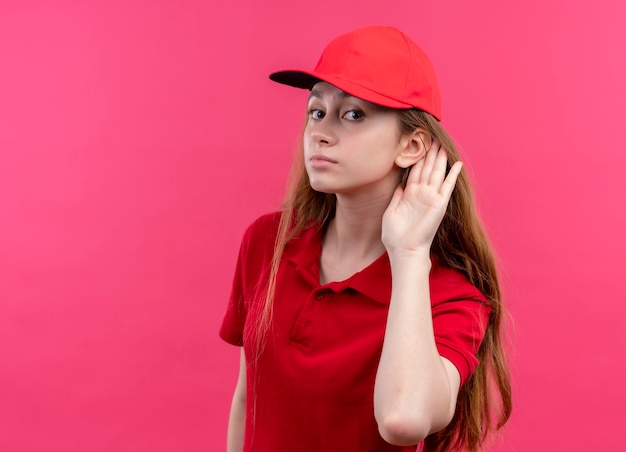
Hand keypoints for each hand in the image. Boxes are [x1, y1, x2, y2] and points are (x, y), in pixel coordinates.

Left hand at [382, 140, 462, 257]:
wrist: (405, 250)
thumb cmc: (395, 236)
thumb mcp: (391, 212)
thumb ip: (396, 197)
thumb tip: (399, 184)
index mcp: (409, 195)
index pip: (414, 171)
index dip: (416, 158)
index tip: (418, 144)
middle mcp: (421, 194)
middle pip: (427, 168)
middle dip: (430, 153)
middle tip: (433, 137)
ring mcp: (431, 198)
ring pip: (437, 172)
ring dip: (440, 158)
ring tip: (443, 144)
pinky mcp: (439, 204)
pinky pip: (448, 186)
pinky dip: (453, 175)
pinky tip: (457, 163)